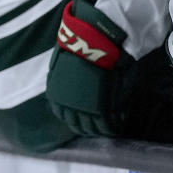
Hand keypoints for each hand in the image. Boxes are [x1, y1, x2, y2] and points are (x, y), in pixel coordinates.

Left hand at [45, 0, 131, 135]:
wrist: (92, 42)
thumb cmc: (77, 48)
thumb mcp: (61, 66)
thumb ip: (63, 83)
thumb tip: (65, 91)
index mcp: (56, 96)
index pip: (64, 116)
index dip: (74, 120)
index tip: (82, 121)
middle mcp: (67, 106)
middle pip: (77, 125)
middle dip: (86, 128)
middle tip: (96, 128)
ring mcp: (84, 108)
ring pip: (92, 128)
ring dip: (99, 130)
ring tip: (107, 129)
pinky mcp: (102, 108)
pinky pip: (107, 125)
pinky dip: (112, 128)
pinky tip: (116, 126)